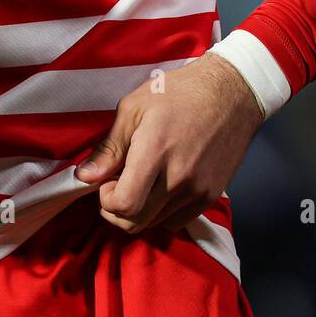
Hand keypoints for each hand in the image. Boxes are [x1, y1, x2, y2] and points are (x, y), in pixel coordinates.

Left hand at [74, 52, 264, 232]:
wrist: (231, 94)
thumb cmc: (178, 92)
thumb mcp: (134, 107)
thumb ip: (109, 147)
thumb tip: (85, 176)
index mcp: (155, 151)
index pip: (124, 205)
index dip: (106, 200)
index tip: (107, 182)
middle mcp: (178, 177)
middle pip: (136, 222)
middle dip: (116, 211)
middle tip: (117, 185)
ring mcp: (197, 190)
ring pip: (156, 224)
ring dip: (140, 210)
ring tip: (141, 181)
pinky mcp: (211, 196)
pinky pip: (177, 221)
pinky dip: (162, 212)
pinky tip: (160, 187)